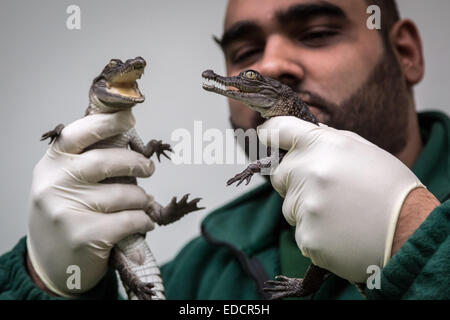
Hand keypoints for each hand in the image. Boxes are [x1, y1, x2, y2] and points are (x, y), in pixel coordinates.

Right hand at [27, 110, 155, 296]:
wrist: (49, 265)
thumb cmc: (65, 215)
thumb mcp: (64, 183)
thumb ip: (85, 161)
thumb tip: (128, 140)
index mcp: (52, 163)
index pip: (79, 133)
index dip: (107, 123)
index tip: (129, 118)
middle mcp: (55, 183)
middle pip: (108, 161)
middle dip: (137, 162)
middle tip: (149, 168)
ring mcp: (67, 211)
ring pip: (126, 193)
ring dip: (142, 199)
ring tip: (142, 203)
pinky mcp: (84, 235)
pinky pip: (130, 219)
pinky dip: (144, 220)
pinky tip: (144, 222)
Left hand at [257, 116, 423, 282]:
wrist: (411, 233)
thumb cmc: (389, 188)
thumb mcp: (363, 150)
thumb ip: (327, 140)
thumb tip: (299, 135)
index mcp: (323, 145)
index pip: (279, 130)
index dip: (270, 133)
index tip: (265, 135)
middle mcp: (309, 172)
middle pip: (279, 175)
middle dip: (294, 181)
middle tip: (327, 191)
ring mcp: (306, 206)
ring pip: (289, 207)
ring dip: (306, 210)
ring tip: (340, 215)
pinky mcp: (307, 237)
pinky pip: (300, 232)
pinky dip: (316, 234)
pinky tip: (340, 233)